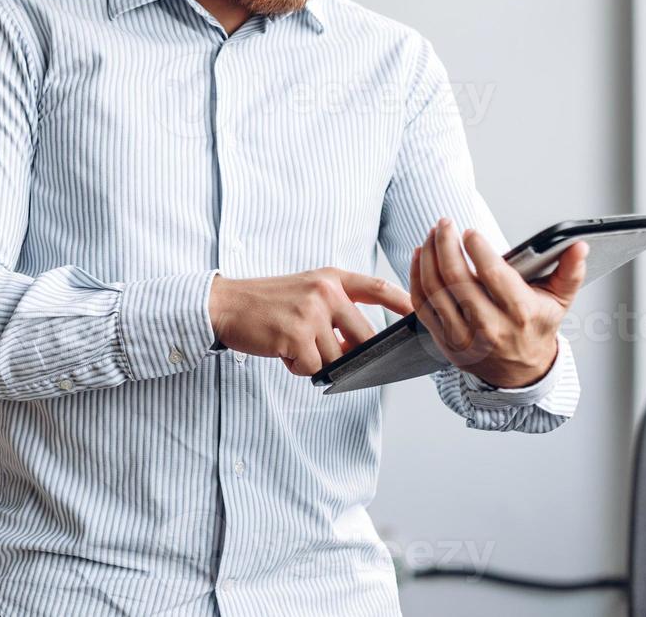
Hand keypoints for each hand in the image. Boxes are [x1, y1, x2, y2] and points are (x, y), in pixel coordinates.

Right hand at [209, 268, 412, 376]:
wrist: (225, 304)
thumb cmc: (265, 302)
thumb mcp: (304, 290)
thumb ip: (335, 308)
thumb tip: (361, 346)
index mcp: (330, 278)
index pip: (378, 287)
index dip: (404, 302)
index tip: (421, 315)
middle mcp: (325, 292)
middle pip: (365, 337)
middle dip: (351, 355)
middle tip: (322, 350)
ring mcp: (311, 313)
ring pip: (336, 357)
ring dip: (314, 360)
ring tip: (290, 343)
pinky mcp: (295, 336)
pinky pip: (313, 367)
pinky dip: (297, 367)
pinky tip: (280, 349)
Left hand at [411, 218, 588, 388]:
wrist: (519, 372)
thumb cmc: (536, 328)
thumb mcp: (559, 301)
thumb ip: (570, 271)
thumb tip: (579, 246)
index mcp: (520, 313)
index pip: (493, 275)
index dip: (478, 249)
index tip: (470, 232)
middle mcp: (490, 326)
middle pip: (457, 278)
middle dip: (446, 244)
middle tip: (444, 223)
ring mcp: (463, 335)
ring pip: (435, 288)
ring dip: (428, 256)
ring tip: (432, 235)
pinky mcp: (443, 339)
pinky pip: (421, 304)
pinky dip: (416, 276)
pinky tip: (420, 256)